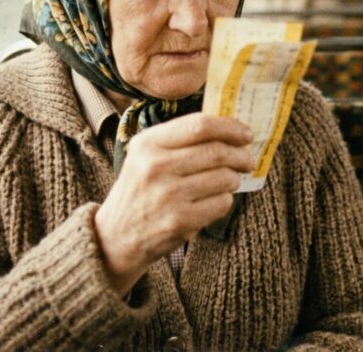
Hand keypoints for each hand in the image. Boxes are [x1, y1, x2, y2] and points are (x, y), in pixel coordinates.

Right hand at [93, 113, 254, 295]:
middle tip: (247, 160)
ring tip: (229, 181)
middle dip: (240, 155)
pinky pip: (221, 203)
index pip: (200, 125)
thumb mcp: (145, 156)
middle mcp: (156, 166)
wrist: (115, 238)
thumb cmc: (139, 191)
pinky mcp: (180, 221)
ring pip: (224, 178)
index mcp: (148, 144)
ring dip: (234, 179)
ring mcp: (168, 195)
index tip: (245, 134)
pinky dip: (225, 201)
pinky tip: (214, 201)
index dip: (230, 128)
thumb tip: (229, 129)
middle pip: (217, 152)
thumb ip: (179, 139)